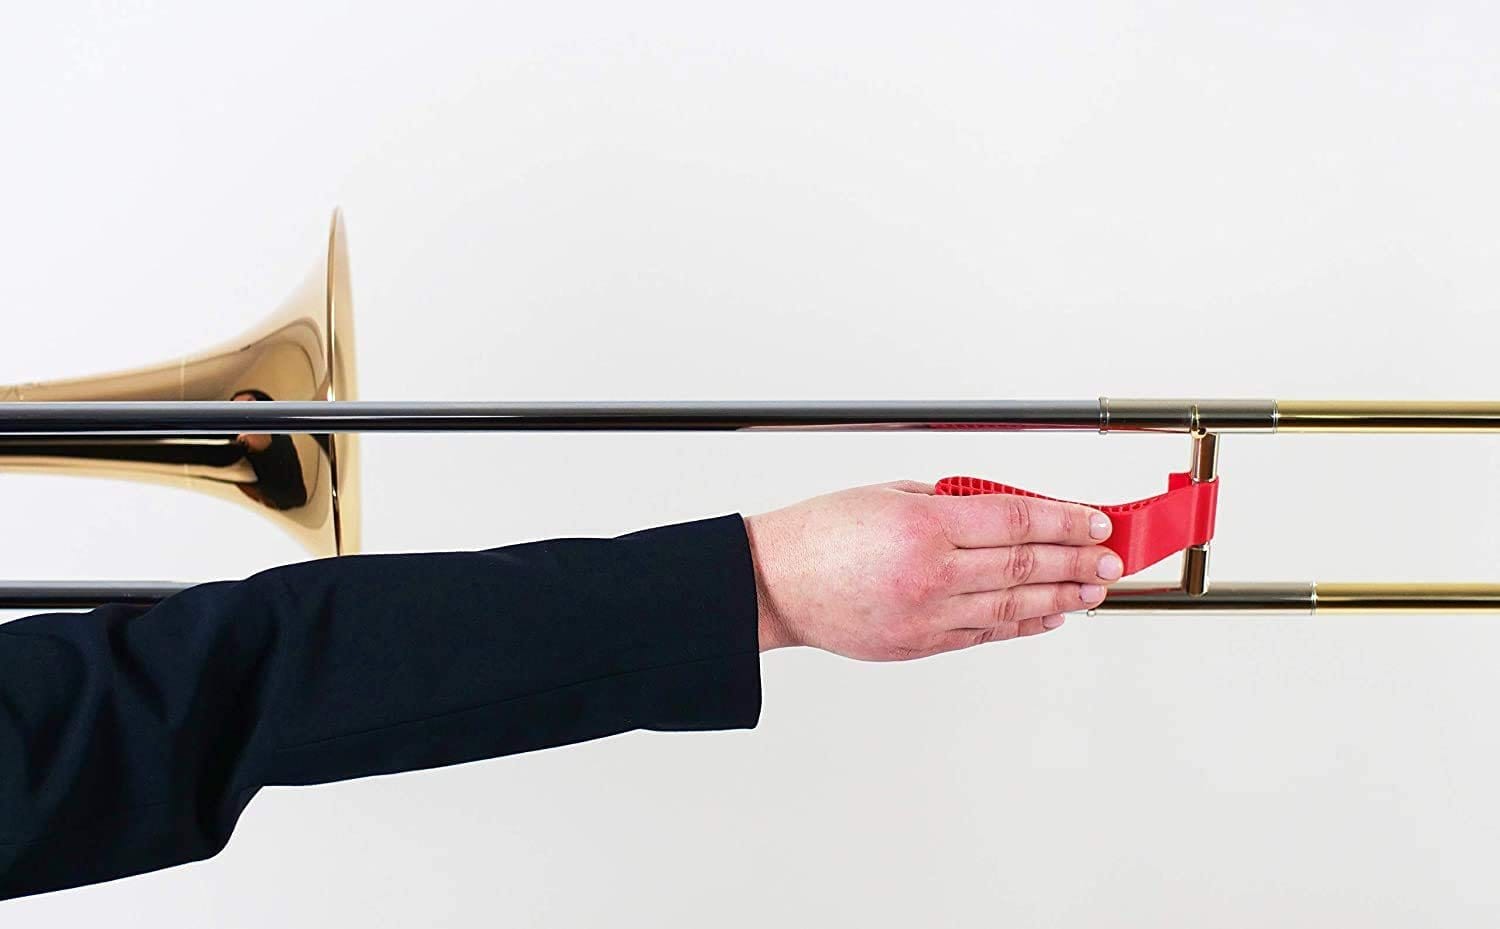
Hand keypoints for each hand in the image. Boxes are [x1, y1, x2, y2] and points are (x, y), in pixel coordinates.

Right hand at [744, 480, 1120, 659]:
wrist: (773, 585)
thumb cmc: (819, 535)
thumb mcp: (886, 494)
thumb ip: (947, 503)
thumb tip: (1000, 513)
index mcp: (925, 525)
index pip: (1018, 520)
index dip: (1065, 520)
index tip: (1094, 520)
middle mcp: (933, 572)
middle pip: (1026, 564)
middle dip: (1077, 560)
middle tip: (1111, 558)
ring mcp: (929, 614)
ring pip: (1014, 604)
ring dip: (1062, 595)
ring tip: (1094, 589)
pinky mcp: (920, 644)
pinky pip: (985, 633)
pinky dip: (1023, 623)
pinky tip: (1049, 615)